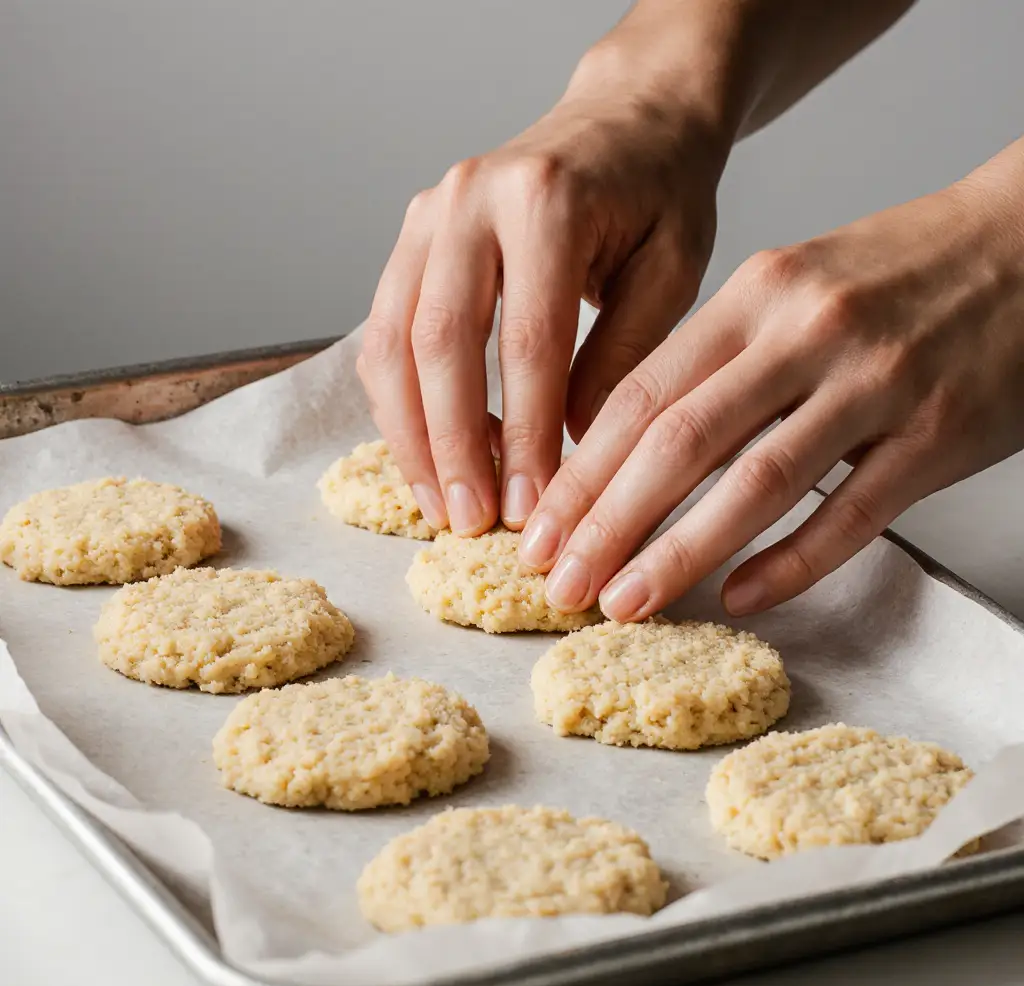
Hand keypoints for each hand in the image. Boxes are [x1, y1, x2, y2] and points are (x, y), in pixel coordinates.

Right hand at [356, 44, 729, 535]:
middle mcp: (471, 198)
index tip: (534, 509)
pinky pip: (384, 331)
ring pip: (392, 342)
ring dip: (410, 433)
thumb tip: (573, 451)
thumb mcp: (674, 269)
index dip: (528, 437)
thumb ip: (623, 356)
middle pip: (439, 344)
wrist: (628, 118)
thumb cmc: (660, 194)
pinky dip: (397, 400)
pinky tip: (426, 450)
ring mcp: (430, 212)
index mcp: (546, 200)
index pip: (527, 344)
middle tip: (471, 521)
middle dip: (453, 446)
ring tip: (439, 502)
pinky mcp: (413, 235)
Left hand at [521, 139, 1023, 618]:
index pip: (642, 394)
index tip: (539, 529)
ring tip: (626, 601)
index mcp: (757, 295)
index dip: (581, 472)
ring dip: (680, 553)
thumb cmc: (896, 274)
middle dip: (607, 523)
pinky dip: (790, 563)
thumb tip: (628, 445)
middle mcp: (807, 334)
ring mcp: (876, 384)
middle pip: (680, 442)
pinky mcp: (938, 435)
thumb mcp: (790, 289)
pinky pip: (851, 514)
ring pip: (756, 483)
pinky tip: (741, 595)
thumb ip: (715, 360)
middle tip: (561, 582)